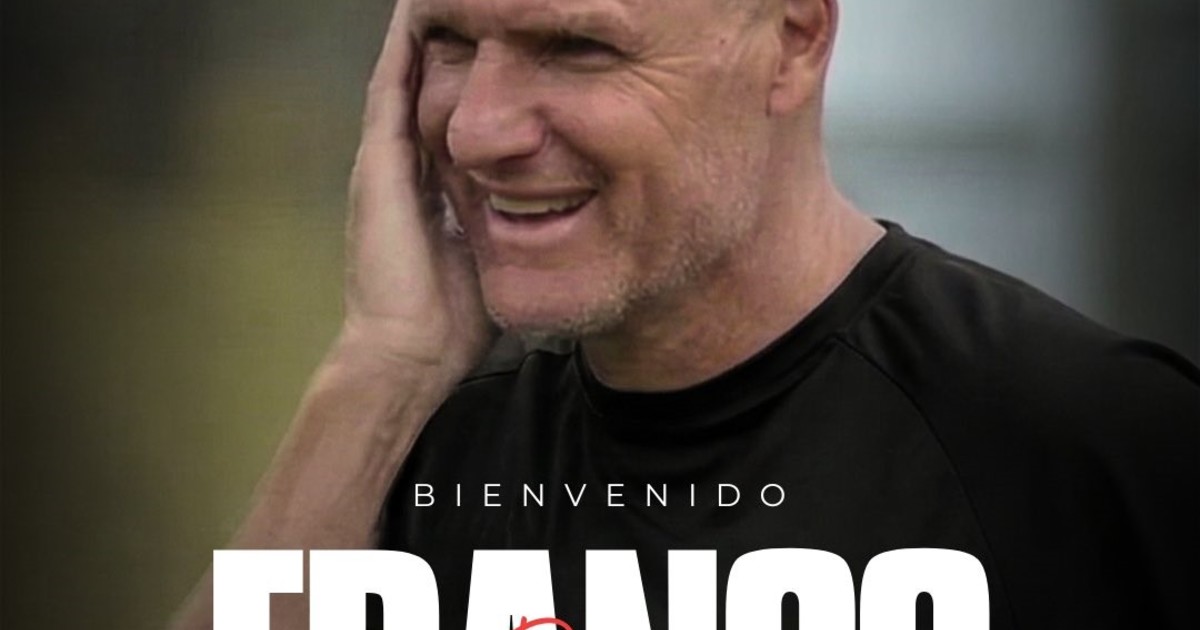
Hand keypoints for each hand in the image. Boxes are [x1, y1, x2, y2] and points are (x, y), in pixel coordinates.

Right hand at [337, 0, 494, 387]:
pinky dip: (407, 45)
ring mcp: (385, 157)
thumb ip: (514, 223)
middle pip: (430, 78)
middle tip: (478, 4)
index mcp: (431, 181)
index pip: (451, 108)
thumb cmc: (454, 317)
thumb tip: (561, 214)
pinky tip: (421, 8)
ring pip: (408, 70)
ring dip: (428, 29)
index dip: (474, 71)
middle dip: (455, 38)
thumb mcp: (495, 252)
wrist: (408, 353)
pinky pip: (393, 85)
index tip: (507, 39)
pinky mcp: (379, 162)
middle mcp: (404, 160)